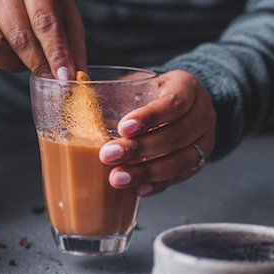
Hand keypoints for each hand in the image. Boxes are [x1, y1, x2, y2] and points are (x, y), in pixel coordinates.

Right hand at [0, 0, 85, 77]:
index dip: (55, 53)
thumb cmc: (43, 1)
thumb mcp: (66, 13)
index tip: (63, 76)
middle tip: (48, 76)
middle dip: (37, 62)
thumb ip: (72, 44)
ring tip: (27, 59)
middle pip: (19, 35)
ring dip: (14, 63)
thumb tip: (77, 75)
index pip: (44, 20)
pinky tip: (10, 53)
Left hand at [99, 70, 215, 195]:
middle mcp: (202, 113)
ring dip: (147, 172)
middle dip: (140, 148)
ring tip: (118, 178)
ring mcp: (205, 139)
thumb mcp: (137, 83)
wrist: (181, 104)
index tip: (122, 128)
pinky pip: (181, 177)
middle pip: (177, 134)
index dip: (150, 117)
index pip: (174, 102)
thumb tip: (68, 95)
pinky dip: (158, 184)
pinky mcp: (199, 161)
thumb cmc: (149, 93)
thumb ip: (112, 91)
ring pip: (182, 160)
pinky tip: (138, 190)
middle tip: (108, 156)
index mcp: (186, 86)